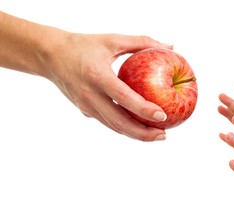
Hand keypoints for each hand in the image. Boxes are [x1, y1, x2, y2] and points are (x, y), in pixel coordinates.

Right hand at [43, 32, 171, 140]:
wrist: (49, 56)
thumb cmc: (83, 45)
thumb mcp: (112, 39)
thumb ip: (141, 42)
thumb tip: (171, 46)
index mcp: (97, 76)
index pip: (123, 98)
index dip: (143, 109)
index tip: (163, 116)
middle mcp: (90, 95)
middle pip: (119, 122)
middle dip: (143, 133)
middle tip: (164, 135)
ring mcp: (86, 106)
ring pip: (114, 127)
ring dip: (136, 134)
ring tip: (157, 135)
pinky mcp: (85, 111)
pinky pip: (108, 123)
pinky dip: (125, 128)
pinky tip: (141, 127)